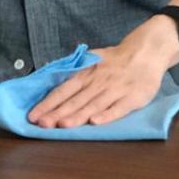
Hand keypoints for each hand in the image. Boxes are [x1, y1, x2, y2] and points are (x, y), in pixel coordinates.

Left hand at [27, 16, 178, 127]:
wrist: (145, 53)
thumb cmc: (115, 61)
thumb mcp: (92, 61)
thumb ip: (75, 74)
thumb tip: (52, 84)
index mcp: (86, 74)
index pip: (63, 90)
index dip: (48, 103)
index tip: (33, 116)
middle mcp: (98, 82)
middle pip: (75, 100)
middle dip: (57, 113)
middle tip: (42, 125)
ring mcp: (115, 90)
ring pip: (94, 105)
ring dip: (78, 116)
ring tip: (64, 126)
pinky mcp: (132, 98)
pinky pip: (119, 108)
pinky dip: (108, 115)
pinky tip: (96, 123)